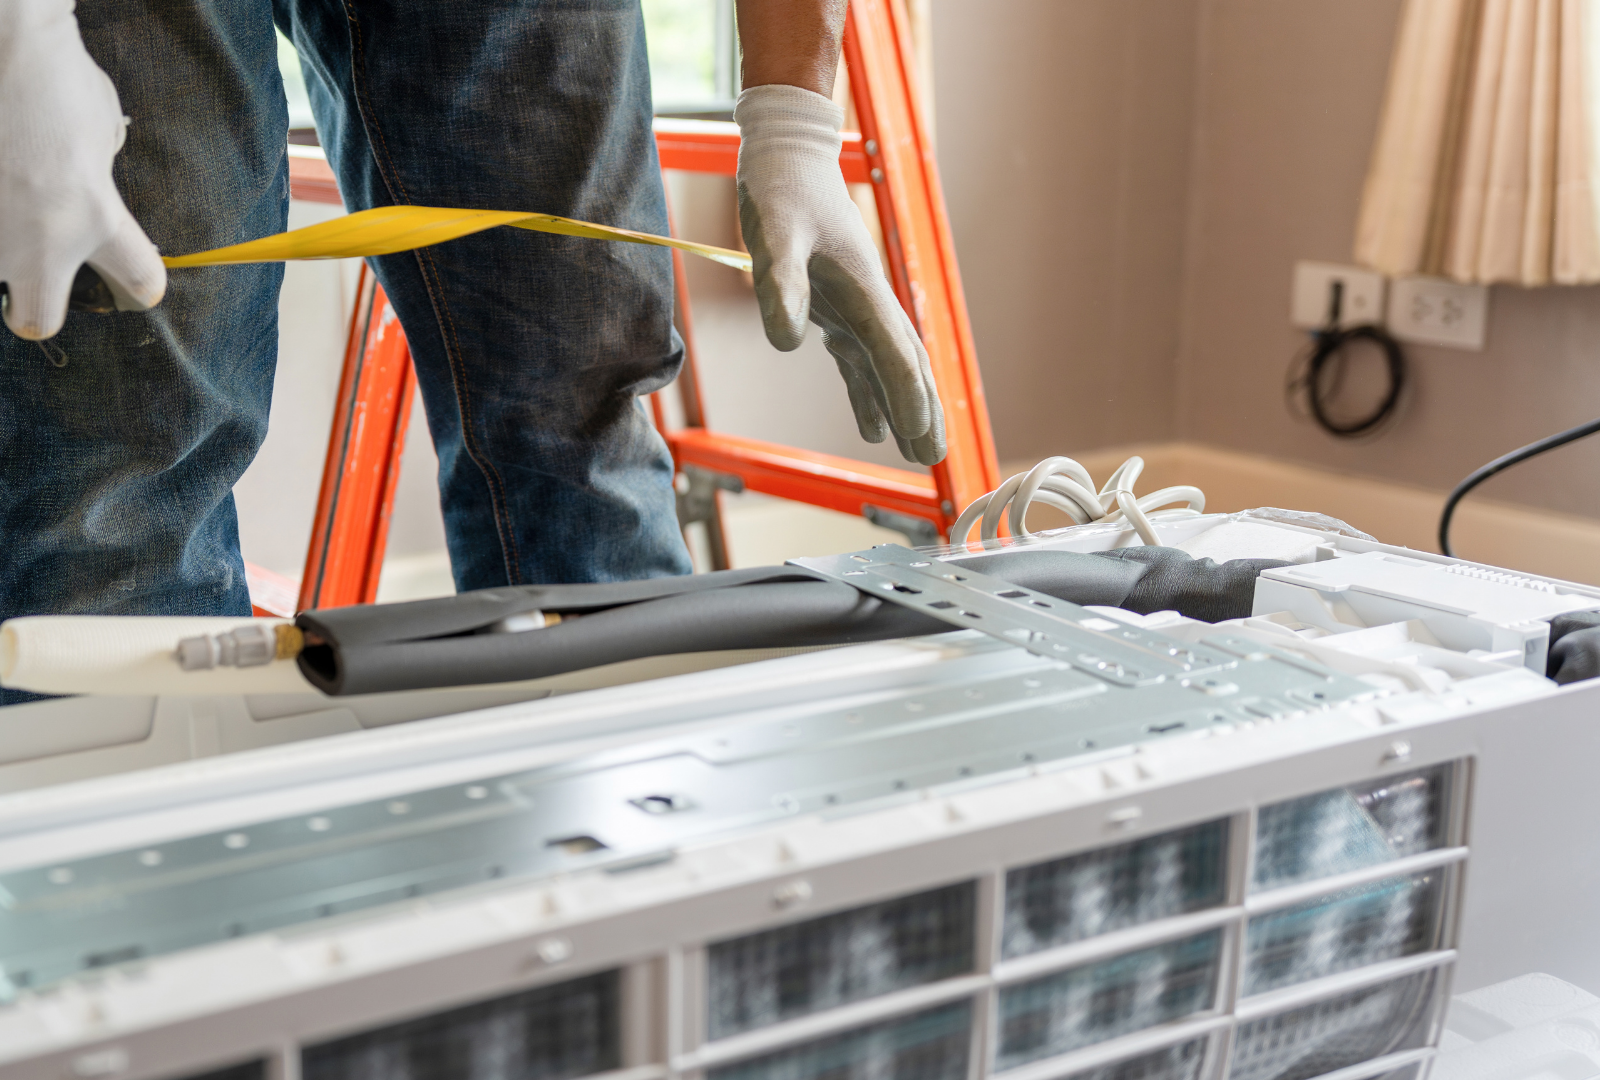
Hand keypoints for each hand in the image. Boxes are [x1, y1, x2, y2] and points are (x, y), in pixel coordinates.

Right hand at [0, 0, 164, 339]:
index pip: (139, 278)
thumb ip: (93, 172)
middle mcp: (39, 240)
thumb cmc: (53, 77)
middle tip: (38, 280)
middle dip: (37, 307)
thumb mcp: (98, 129)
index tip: (143, 283)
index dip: (144, 281)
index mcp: (94, 219)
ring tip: (11, 193)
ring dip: (2, 241)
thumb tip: (84, 177)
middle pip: (36, 317)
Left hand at [735, 84, 945, 464]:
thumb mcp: (775, 233)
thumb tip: (788, 342)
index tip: (918, 434)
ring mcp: (856, 305)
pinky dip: (870, 393)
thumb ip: (780, 285)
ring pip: (889, 367)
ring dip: (904, 408)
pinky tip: (872, 429)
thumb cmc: (782, 187)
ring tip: (918, 453)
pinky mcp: (837, 307)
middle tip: (935, 456)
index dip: (908, 397)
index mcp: (864, 287)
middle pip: (906, 365)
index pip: (894, 353)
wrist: (787, 153)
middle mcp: (869, 301)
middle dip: (923, 411)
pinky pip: (862, 360)